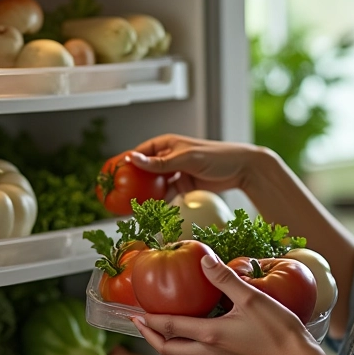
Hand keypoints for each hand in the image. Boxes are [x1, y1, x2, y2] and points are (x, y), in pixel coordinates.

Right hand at [129, 133, 266, 198]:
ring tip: (131, 206)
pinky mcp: (186, 186)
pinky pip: (169, 194)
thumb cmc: (217, 156)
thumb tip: (133, 158)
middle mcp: (170, 157)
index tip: (110, 174)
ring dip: (146, 194)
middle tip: (118, 195)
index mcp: (167, 144)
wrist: (242, 169)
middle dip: (133, 182)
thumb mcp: (186, 159)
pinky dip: (161, 202)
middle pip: (145, 170)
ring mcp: (177, 172)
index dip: (125, 163)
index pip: (140, 153)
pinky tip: (152, 210)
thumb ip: (160, 162)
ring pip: (156, 184)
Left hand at [132, 254, 323, 354]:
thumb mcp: (251, 298)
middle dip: (150, 336)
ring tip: (166, 324)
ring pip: (184, 354)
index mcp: (210, 335)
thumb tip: (205, 260)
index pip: (168, 328)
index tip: (134, 312)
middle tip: (140, 323)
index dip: (148, 320)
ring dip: (170, 340)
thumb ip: (225, 278)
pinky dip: (189, 343)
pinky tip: (199, 329)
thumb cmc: (277, 330)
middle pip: (168, 350)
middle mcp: (209, 353)